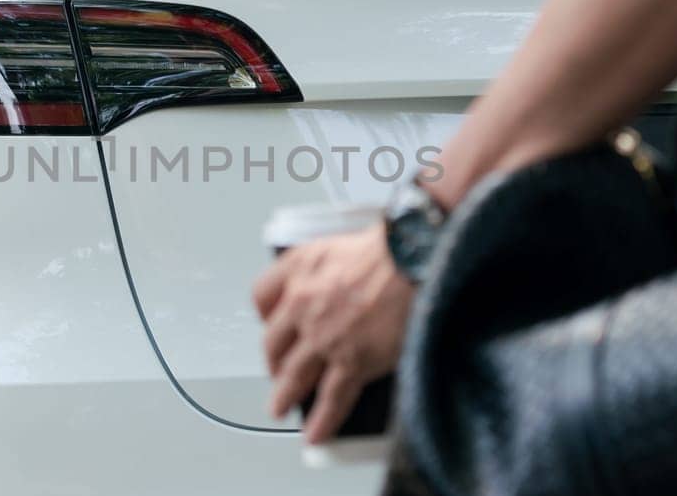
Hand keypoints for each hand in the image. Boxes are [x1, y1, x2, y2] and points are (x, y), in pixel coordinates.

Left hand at [252, 223, 414, 443]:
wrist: (414, 257)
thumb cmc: (390, 247)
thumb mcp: (342, 243)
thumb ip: (325, 266)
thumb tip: (330, 283)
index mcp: (299, 269)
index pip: (262, 296)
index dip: (266, 315)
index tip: (271, 325)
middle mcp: (303, 304)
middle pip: (273, 343)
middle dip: (274, 362)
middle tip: (277, 372)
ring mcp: (324, 337)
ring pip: (294, 375)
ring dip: (285, 395)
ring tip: (280, 408)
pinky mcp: (351, 361)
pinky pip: (331, 397)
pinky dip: (322, 420)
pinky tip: (316, 433)